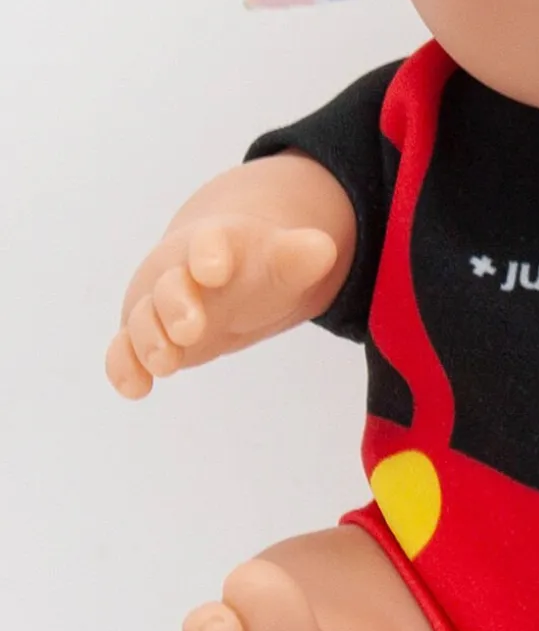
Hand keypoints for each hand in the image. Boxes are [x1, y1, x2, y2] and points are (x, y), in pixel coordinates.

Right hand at [105, 220, 338, 399]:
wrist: (220, 273)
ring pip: (143, 319)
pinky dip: (123, 366)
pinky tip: (136, 389)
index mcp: (216, 245)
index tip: (215, 270)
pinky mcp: (142, 336)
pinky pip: (123, 350)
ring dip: (149, 340)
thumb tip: (323, 250)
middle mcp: (178, 272)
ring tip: (167, 363)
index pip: (209, 241)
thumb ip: (300, 258)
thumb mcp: (282, 261)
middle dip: (176, 304)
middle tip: (190, 329)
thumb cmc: (254, 266)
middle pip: (170, 285)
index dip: (210, 253)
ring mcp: (156, 305)